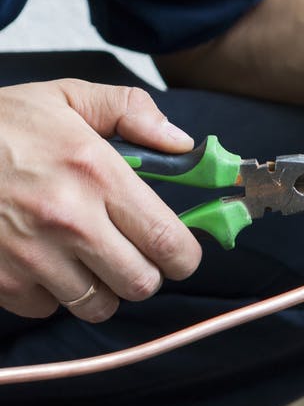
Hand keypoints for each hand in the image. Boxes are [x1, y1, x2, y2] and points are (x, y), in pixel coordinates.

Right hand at [0, 81, 201, 322]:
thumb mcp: (65, 97)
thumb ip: (131, 111)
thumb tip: (181, 144)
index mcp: (97, 174)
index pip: (169, 241)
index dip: (184, 256)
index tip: (179, 253)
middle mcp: (70, 221)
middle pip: (141, 284)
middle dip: (144, 273)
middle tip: (131, 254)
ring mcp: (31, 256)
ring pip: (98, 304)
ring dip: (101, 288)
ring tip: (86, 259)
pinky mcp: (0, 281)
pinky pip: (48, 308)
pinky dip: (51, 294)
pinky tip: (42, 262)